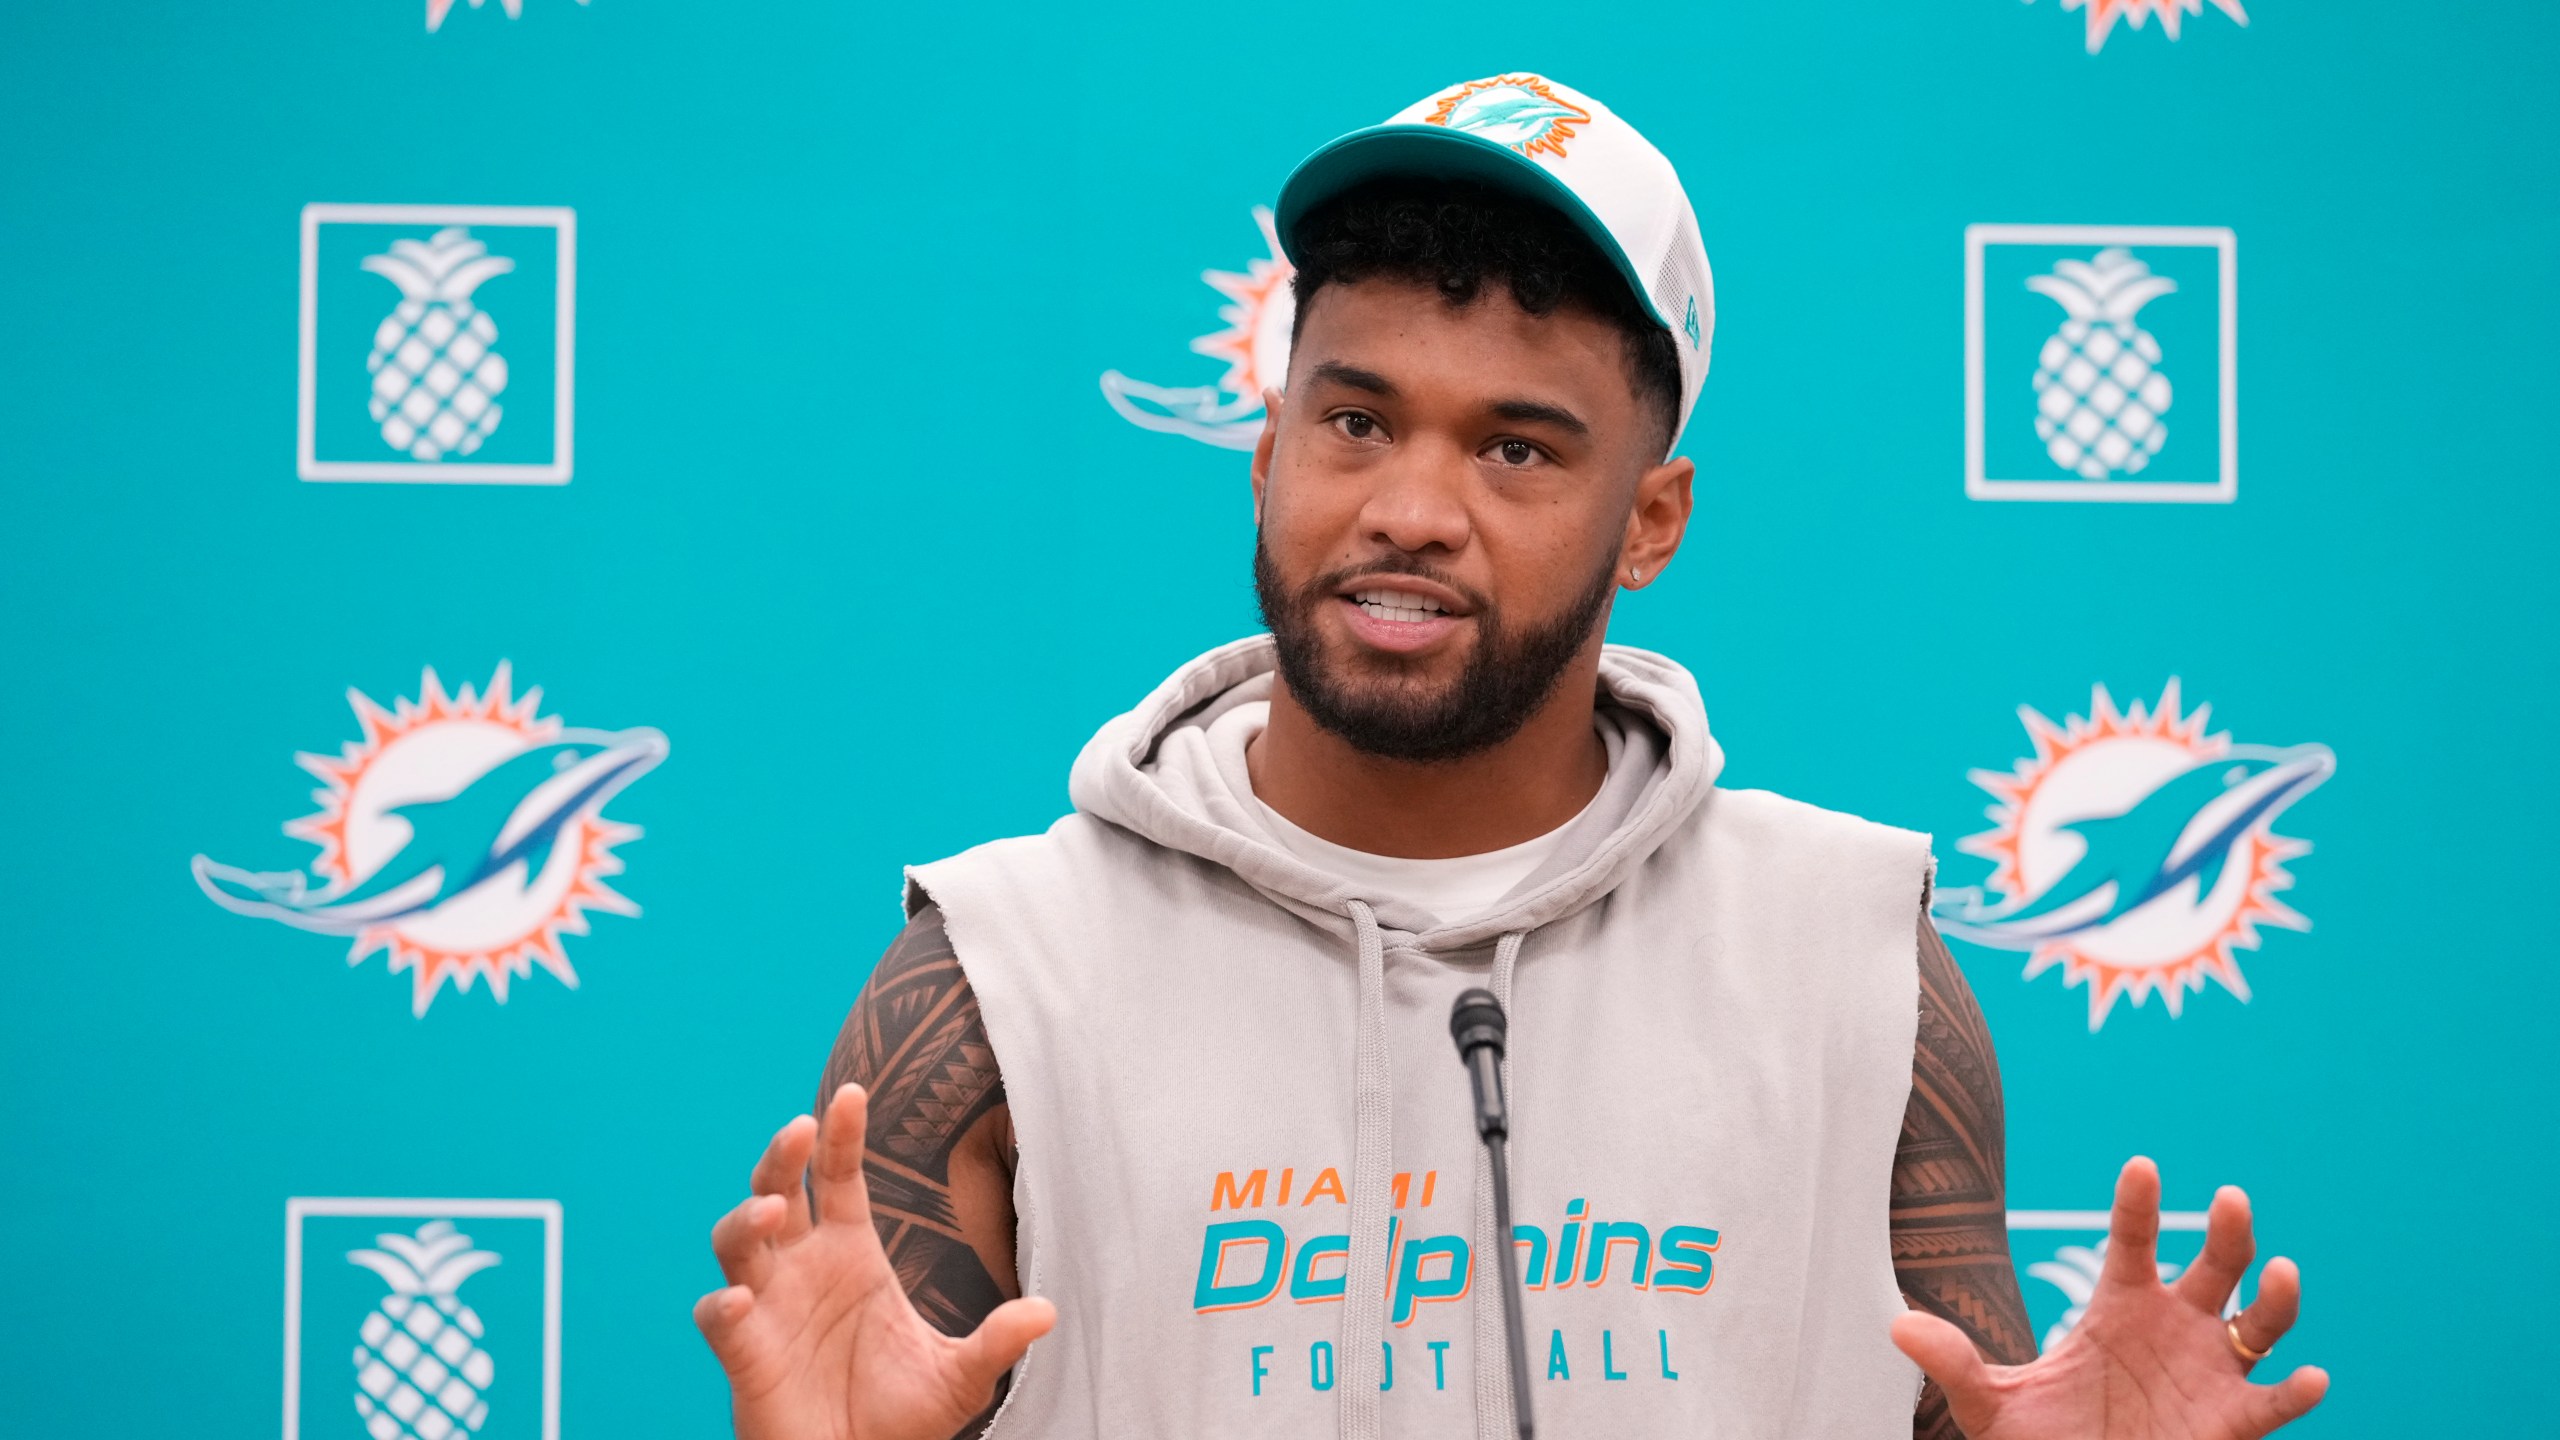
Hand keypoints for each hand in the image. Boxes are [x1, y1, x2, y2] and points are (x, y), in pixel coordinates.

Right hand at [695, 1085, 1055, 1439]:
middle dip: (781, 1156)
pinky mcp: (745, 1353)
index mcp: (851, 1252)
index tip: (850, 1092)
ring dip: (746, 1219)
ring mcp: (767, 1306)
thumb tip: (1048, 1312)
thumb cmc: (901, 1419)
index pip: (837, 1176)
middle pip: (777, 1188)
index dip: (838, 1135)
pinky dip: (722, 1307)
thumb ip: (996, 1342)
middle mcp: (803, 1266)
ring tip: (773, 1211)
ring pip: (737, 1241)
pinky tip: (739, 1301)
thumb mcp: (960, 1379)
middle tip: (799, 1129)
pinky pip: (718, 1319)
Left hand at [1893, 1157, 2326, 1439]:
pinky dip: (2298, 1392)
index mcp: (2120, 1307)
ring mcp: (2209, 1371)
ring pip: (2260, 1323)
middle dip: (2228, 1231)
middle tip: (2228, 1197)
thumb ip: (1954, 1364)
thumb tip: (1896, 1328)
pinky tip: (2314, 1379)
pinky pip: (2274, 1402)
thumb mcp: (1991, 1404)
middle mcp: (2174, 1327)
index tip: (2141, 1164)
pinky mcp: (2231, 1422)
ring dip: (2277, 1298)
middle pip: (2215, 1266)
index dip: (2137, 1204)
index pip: (2132, 1240)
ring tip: (2281, 1272)